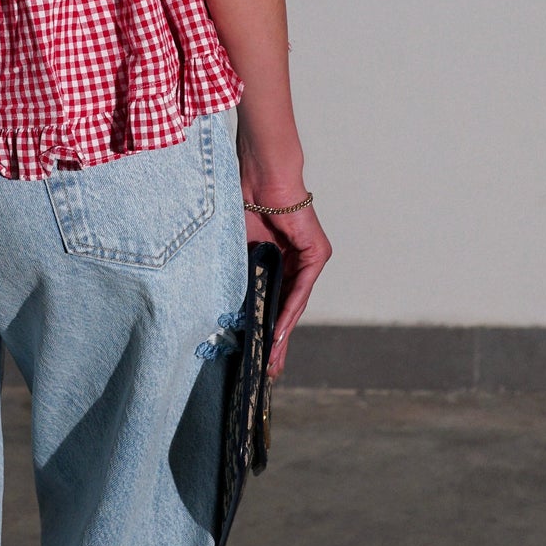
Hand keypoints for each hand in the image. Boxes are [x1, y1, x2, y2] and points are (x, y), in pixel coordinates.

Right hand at [240, 164, 331, 381]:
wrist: (260, 174)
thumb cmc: (245, 202)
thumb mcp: (239, 250)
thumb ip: (241, 276)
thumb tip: (228, 311)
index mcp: (278, 260)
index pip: (273, 301)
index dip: (265, 328)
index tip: (257, 356)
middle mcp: (297, 261)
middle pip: (286, 308)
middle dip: (277, 341)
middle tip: (269, 371)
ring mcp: (310, 257)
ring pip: (294, 303)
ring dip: (283, 332)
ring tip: (273, 359)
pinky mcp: (317, 252)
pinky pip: (301, 289)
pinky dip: (289, 310)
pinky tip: (279, 331)